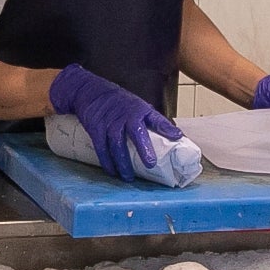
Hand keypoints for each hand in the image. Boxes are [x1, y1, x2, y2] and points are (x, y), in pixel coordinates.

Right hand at [47, 64, 182, 181]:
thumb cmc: (120, 103)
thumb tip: (176, 136)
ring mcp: (109, 123)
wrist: (91, 91)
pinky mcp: (96, 129)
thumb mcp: (140, 107)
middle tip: (150, 164)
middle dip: (143, 148)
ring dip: (123, 163)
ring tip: (128, 177)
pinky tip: (112, 171)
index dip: (166, 127)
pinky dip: (106, 161)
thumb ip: (155, 122)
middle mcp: (125, 116)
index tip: (177, 137)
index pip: (156, 118)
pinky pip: (101, 148)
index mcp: (140, 110)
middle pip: (135, 133)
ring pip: (116, 145)